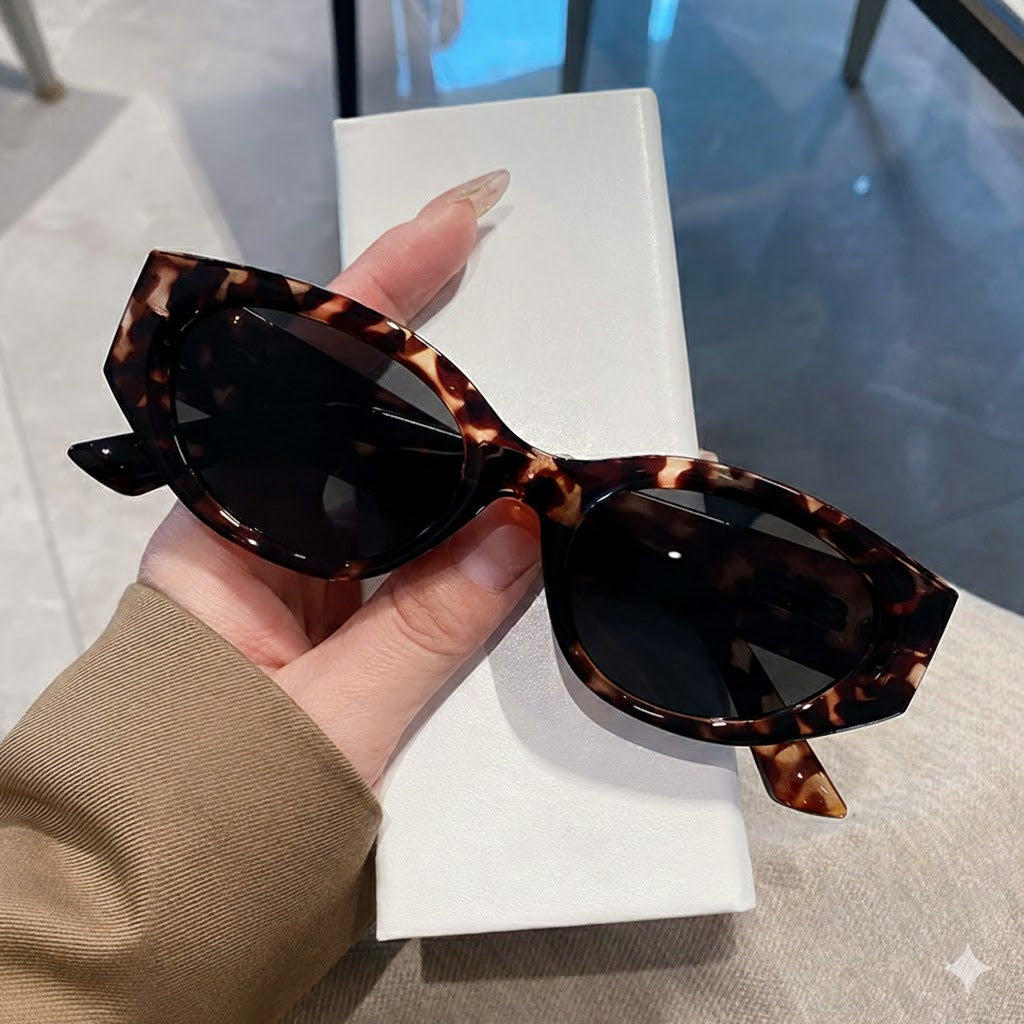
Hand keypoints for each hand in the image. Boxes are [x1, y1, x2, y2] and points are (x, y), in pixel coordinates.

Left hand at [139, 170, 539, 788]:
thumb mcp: (327, 720)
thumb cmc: (208, 808)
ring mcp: (313, 577)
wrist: (158, 907)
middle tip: (517, 293)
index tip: (451, 222)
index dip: (380, 298)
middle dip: (438, 359)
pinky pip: (419, 553)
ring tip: (537, 406)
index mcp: (231, 533)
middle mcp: (269, 536)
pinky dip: (471, 531)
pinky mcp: (349, 623)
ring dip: (466, 453)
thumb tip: (516, 527)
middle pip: (361, 422)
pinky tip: (518, 518)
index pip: (306, 387)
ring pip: (400, 489)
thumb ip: (421, 630)